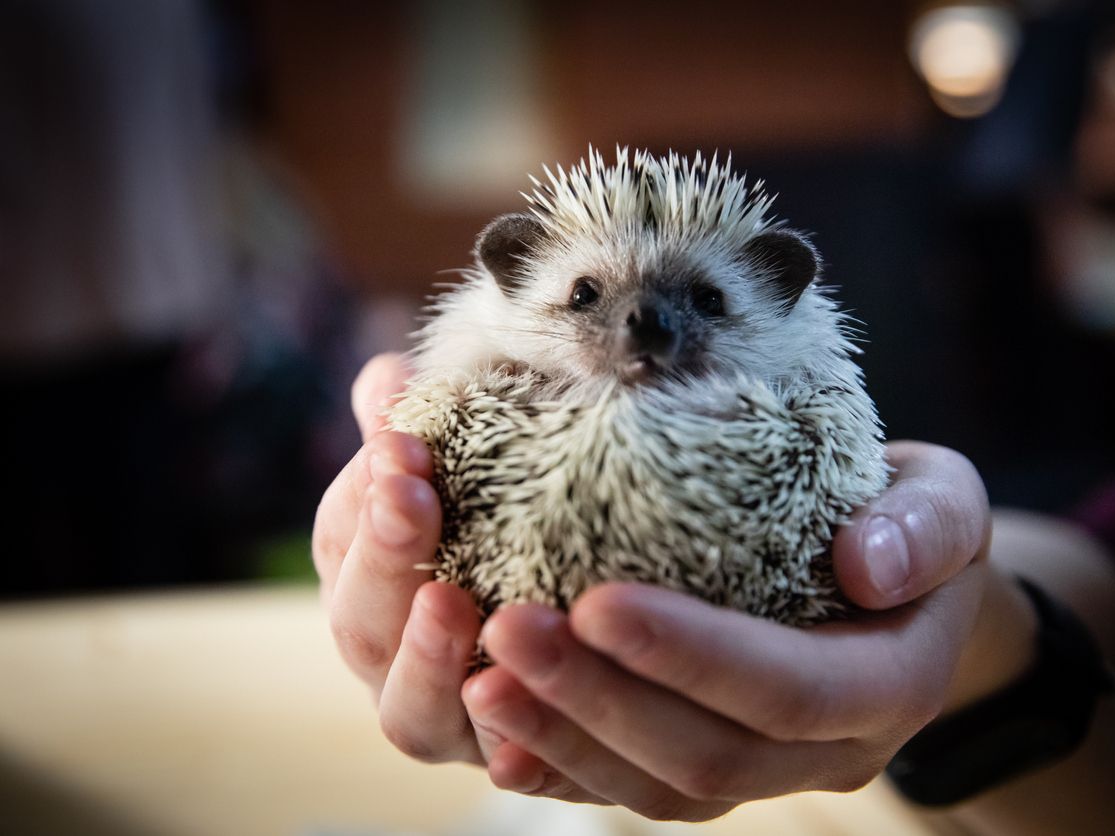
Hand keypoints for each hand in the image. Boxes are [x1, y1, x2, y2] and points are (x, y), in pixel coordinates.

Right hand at [312, 353, 486, 763]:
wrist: (585, 622)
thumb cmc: (511, 527)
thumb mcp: (476, 471)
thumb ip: (426, 430)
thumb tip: (384, 377)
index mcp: (371, 581)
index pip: (342, 537)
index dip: (361, 493)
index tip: (400, 442)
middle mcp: (392, 656)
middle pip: (359, 622)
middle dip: (383, 555)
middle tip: (412, 498)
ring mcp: (445, 717)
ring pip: (409, 711)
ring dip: (424, 658)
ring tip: (450, 603)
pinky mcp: (505, 761)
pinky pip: (499, 768)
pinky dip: (506, 751)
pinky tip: (523, 728)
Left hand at [460, 442, 991, 820]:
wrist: (898, 583)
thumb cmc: (908, 524)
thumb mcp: (945, 500)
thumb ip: (927, 526)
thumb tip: (867, 565)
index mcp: (889, 686)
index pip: (789, 690)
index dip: (693, 656)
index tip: (596, 600)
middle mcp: (826, 751)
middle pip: (706, 755)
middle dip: (599, 701)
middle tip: (507, 628)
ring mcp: (764, 770)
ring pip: (657, 789)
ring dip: (562, 738)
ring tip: (480, 676)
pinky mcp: (709, 766)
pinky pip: (629, 788)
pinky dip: (558, 765)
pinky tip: (492, 721)